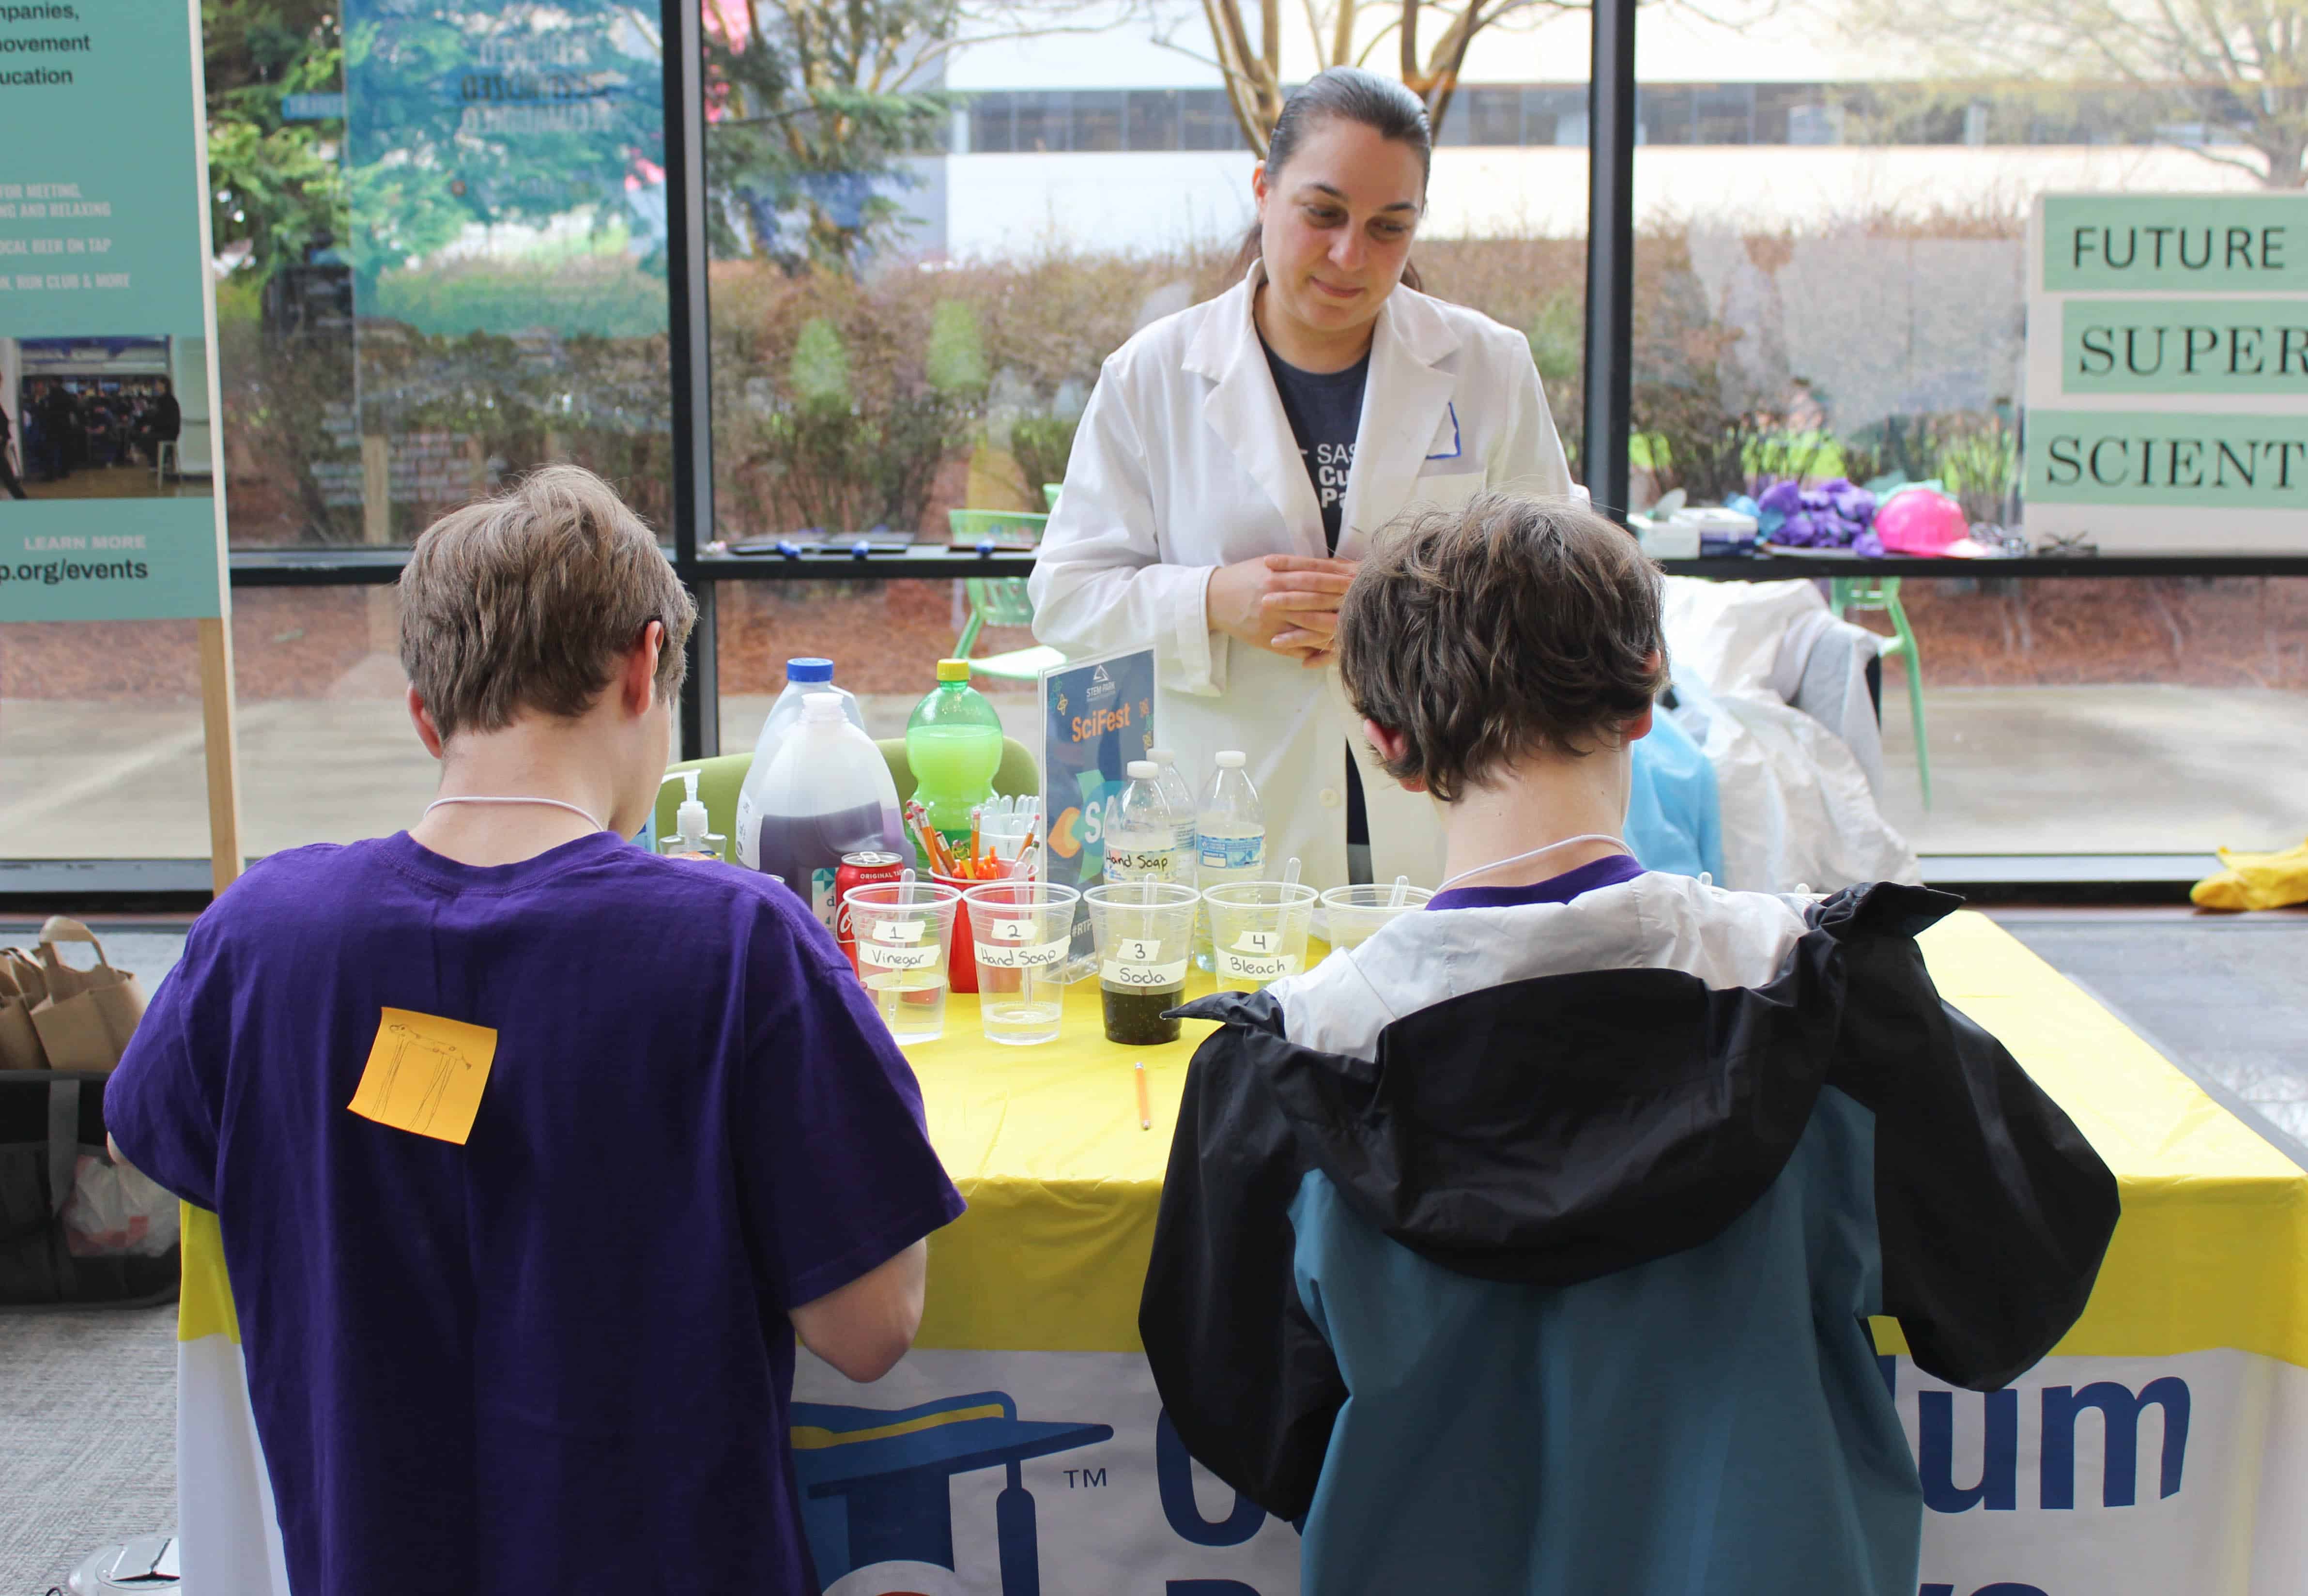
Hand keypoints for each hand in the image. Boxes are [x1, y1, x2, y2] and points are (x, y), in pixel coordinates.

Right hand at [1206, 554, 1357, 660]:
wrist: (1214, 599)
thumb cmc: (1245, 578)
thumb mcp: (1270, 565)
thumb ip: (1300, 566)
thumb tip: (1336, 568)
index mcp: (1277, 575)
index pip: (1316, 575)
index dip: (1340, 576)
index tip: (1360, 577)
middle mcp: (1276, 597)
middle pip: (1318, 599)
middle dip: (1343, 599)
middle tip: (1367, 599)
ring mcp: (1272, 620)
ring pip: (1311, 624)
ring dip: (1335, 625)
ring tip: (1356, 623)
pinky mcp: (1268, 638)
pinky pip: (1297, 646)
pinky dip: (1315, 647)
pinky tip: (1332, 646)